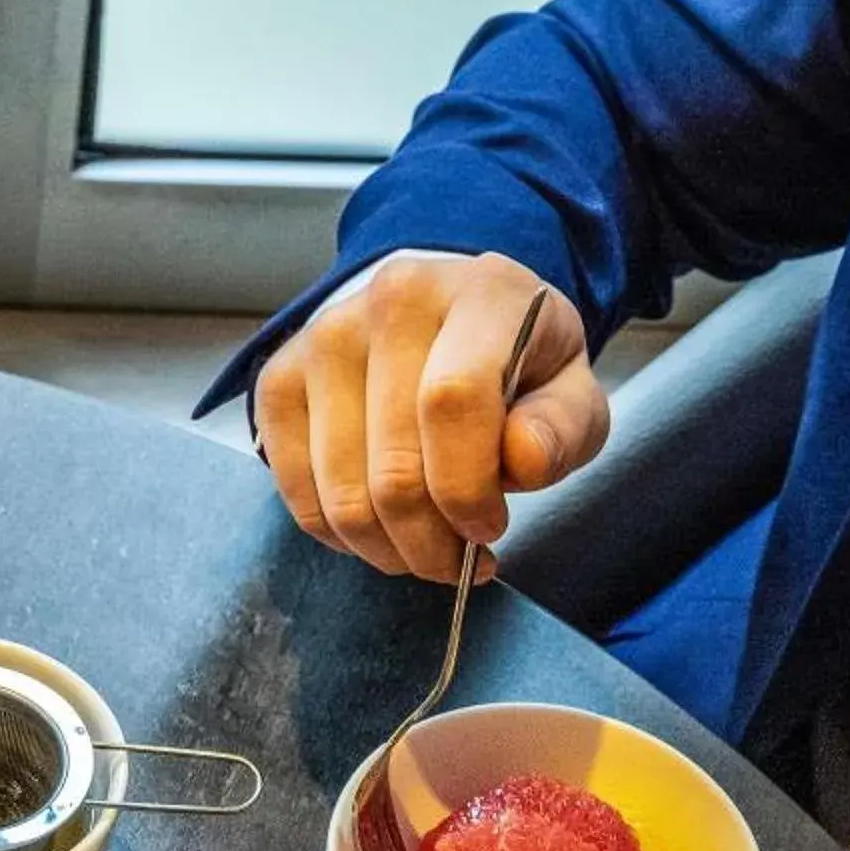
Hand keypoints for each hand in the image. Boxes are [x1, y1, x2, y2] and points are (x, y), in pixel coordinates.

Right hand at [253, 250, 609, 581]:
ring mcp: (322, 340)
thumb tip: (523, 460)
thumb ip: (564, 428)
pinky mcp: (278, 381)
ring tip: (421, 548)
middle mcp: (389, 301)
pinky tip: (378, 528)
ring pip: (343, 495)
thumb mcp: (571, 390)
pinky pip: (298, 496)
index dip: (467, 488)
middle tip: (456, 558)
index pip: (452, 403)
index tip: (488, 529)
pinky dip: (340, 535)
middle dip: (428, 542)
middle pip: (394, 468)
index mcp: (479, 292)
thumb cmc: (514, 364)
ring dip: (386, 549)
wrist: (444, 321)